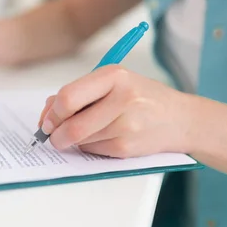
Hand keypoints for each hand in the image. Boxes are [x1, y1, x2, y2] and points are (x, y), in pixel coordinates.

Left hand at [37, 65, 196, 157]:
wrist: (180, 119)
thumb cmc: (141, 98)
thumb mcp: (114, 83)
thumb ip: (80, 93)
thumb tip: (46, 114)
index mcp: (114, 75)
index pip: (68, 97)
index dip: (51, 113)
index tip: (47, 119)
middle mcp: (122, 98)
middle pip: (71, 125)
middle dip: (55, 134)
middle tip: (53, 136)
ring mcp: (127, 124)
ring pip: (80, 140)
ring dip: (74, 141)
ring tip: (89, 130)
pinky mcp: (127, 146)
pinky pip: (93, 151)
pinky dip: (90, 147)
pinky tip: (105, 138)